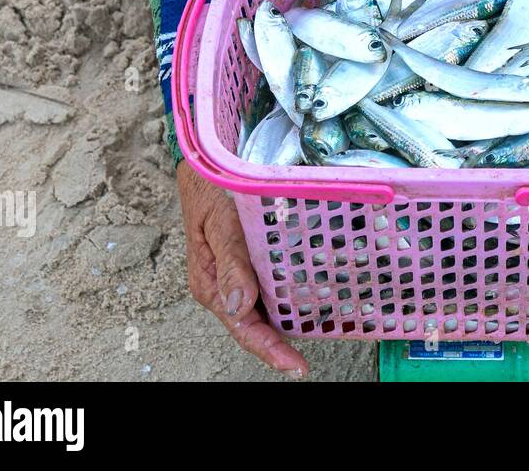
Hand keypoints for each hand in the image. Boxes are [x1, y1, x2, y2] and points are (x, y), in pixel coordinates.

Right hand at [178, 161, 309, 377]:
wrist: (209, 162)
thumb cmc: (210, 190)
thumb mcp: (218, 223)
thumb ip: (230, 263)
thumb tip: (239, 306)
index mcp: (212, 284)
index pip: (243, 327)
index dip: (269, 349)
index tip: (295, 365)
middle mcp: (228, 284)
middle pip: (255, 324)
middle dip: (280, 343)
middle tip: (307, 361)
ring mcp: (241, 273)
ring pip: (266, 307)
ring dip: (288, 322)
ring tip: (319, 333)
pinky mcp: (254, 259)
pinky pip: (273, 284)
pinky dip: (291, 295)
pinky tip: (313, 297)